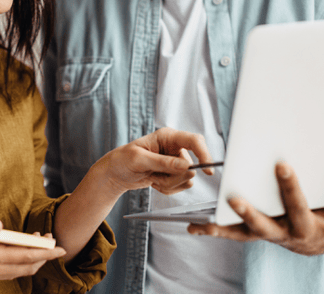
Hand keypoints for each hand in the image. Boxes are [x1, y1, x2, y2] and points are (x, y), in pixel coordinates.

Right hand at [0, 216, 65, 279]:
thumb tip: (0, 225)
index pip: (24, 255)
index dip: (44, 252)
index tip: (60, 247)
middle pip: (25, 265)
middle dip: (43, 256)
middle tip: (56, 243)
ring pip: (18, 270)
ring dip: (33, 260)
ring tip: (44, 246)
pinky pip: (8, 271)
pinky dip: (22, 263)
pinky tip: (24, 253)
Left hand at [98, 127, 213, 196]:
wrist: (116, 173)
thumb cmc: (123, 160)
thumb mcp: (140, 160)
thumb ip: (164, 162)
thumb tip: (187, 166)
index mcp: (168, 136)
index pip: (195, 141)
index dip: (204, 154)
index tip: (208, 170)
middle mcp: (174, 147)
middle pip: (191, 166)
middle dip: (174, 177)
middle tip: (155, 175)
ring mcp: (175, 161)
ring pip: (186, 179)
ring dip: (168, 183)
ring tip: (152, 176)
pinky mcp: (174, 173)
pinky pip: (180, 186)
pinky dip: (167, 188)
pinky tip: (154, 181)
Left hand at [188, 162, 323, 255]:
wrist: (319, 236)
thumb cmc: (320, 210)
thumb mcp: (322, 198)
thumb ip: (315, 181)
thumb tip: (310, 158)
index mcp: (305, 224)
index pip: (297, 205)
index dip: (290, 186)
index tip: (282, 165)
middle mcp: (284, 233)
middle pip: (264, 225)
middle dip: (249, 212)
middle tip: (234, 200)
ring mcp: (266, 235)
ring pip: (242, 232)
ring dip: (222, 227)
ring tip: (203, 223)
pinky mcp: (252, 233)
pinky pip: (231, 233)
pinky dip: (212, 230)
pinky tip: (193, 227)